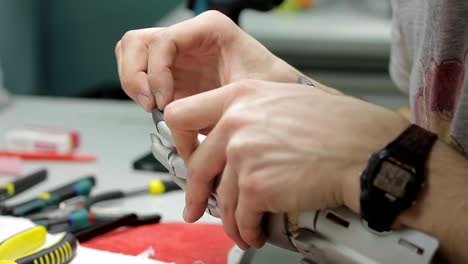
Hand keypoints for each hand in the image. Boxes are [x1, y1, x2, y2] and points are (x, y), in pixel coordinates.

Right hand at [115, 11, 300, 110]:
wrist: (276, 97)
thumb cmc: (269, 86)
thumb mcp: (246, 91)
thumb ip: (209, 102)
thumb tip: (173, 115)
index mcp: (209, 29)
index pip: (163, 41)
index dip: (155, 71)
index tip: (162, 100)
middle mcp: (189, 37)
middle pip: (138, 42)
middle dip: (137, 75)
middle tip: (151, 103)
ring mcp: (178, 54)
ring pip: (133, 53)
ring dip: (135, 82)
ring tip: (153, 106)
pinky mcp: (173, 73)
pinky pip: (141, 73)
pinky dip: (140, 90)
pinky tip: (159, 107)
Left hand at [164, 80, 409, 248]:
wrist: (368, 150)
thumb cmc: (339, 127)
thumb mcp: (284, 100)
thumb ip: (249, 114)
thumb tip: (230, 139)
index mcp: (241, 95)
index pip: (181, 115)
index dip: (181, 141)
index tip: (188, 157)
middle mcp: (236, 121)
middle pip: (195, 165)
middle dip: (195, 193)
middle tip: (195, 205)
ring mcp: (244, 154)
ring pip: (220, 198)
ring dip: (230, 220)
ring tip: (241, 228)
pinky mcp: (256, 186)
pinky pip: (240, 217)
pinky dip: (246, 230)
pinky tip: (255, 232)